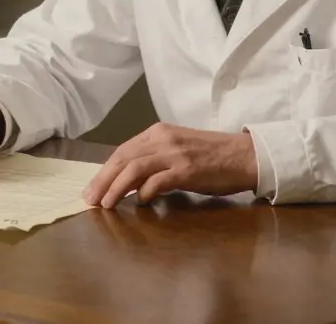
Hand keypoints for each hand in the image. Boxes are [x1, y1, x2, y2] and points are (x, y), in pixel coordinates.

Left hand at [82, 123, 258, 207]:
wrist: (245, 155)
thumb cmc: (212, 155)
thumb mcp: (178, 149)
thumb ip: (154, 159)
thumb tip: (129, 181)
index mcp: (159, 132)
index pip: (123, 150)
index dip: (104, 170)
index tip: (93, 188)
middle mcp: (163, 138)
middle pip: (123, 158)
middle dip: (103, 180)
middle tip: (90, 199)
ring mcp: (175, 153)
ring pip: (134, 168)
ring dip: (117, 188)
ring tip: (106, 205)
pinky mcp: (187, 169)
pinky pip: (157, 181)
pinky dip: (145, 192)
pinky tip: (140, 202)